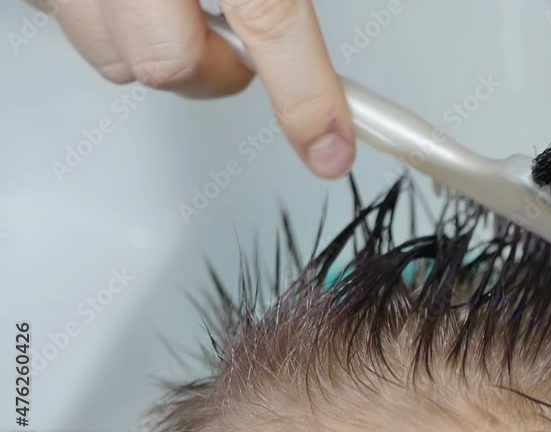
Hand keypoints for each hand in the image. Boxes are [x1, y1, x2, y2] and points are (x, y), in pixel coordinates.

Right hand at [39, 0, 355, 177]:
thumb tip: (295, 54)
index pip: (270, 21)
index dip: (307, 95)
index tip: (331, 149)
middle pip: (170, 63)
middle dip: (212, 69)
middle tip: (235, 45)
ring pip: (114, 60)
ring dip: (155, 52)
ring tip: (175, 12)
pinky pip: (69, 28)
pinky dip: (105, 26)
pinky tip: (126, 1)